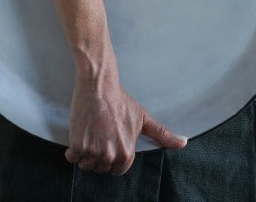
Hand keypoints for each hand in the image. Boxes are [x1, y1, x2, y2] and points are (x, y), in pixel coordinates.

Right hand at [65, 67, 186, 174]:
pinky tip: (81, 133)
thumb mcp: (143, 118)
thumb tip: (184, 143)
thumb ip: (163, 134)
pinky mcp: (77, 145)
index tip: (111, 141)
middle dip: (99, 154)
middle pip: (100, 168)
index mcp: (126, 153)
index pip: (118, 170)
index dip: (114, 156)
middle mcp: (110, 155)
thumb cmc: (120, 101)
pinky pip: (71, 158)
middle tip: (101, 134)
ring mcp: (92, 151)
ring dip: (86, 152)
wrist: (99, 86)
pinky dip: (73, 149)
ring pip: (86, 164)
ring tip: (92, 132)